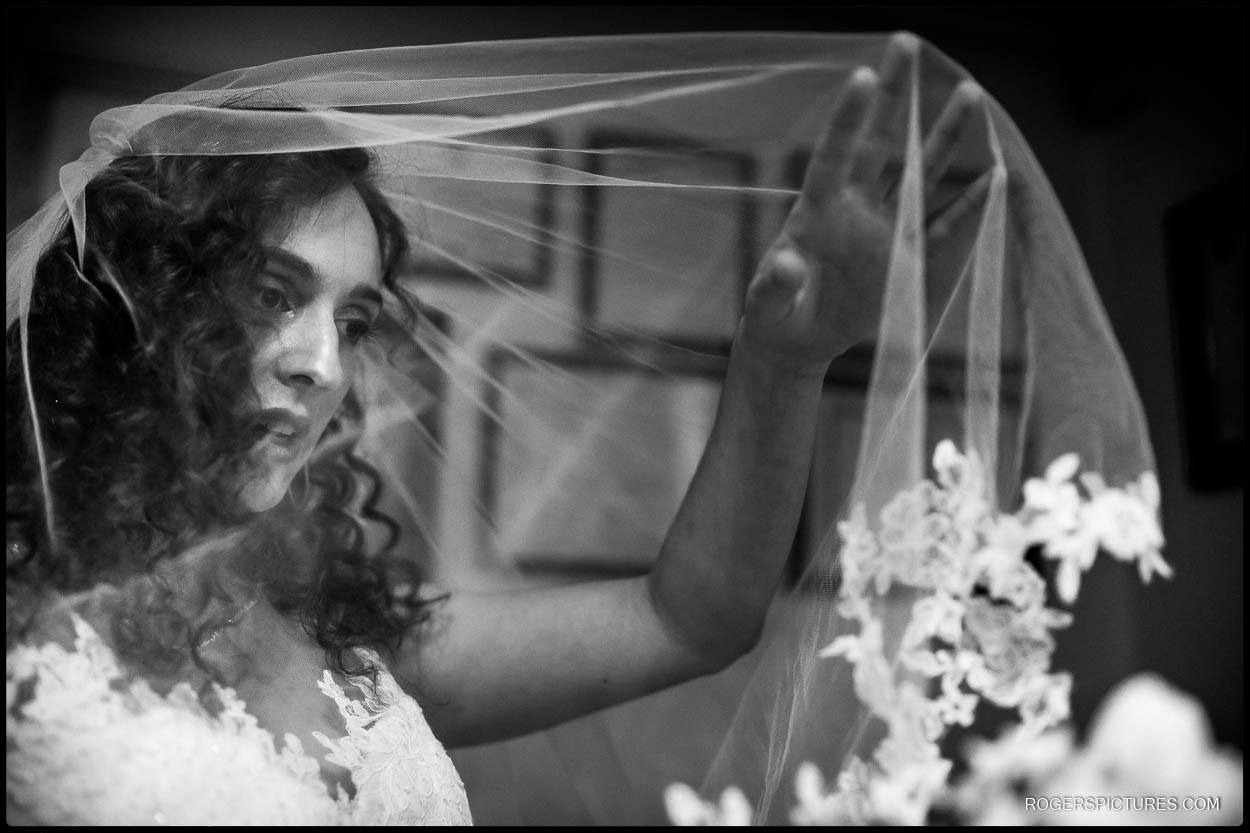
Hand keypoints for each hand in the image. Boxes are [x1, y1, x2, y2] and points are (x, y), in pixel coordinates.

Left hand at [738, 33, 987, 372]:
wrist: (797, 344)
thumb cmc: (774, 319)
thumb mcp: (767, 307)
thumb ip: (774, 285)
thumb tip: (786, 262)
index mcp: (816, 214)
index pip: (834, 157)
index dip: (848, 120)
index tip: (862, 75)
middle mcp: (853, 209)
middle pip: (879, 143)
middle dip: (895, 95)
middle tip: (906, 42)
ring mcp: (882, 229)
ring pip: (920, 174)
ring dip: (945, 136)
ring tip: (971, 92)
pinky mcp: (905, 258)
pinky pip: (943, 226)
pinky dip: (969, 206)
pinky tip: (996, 177)